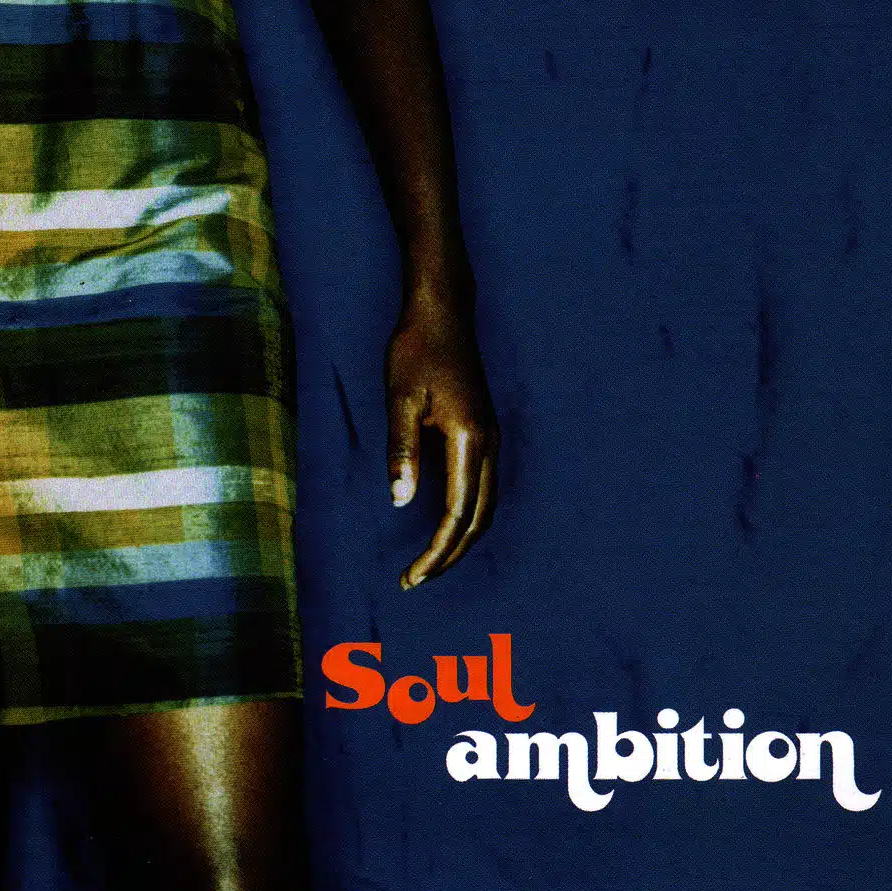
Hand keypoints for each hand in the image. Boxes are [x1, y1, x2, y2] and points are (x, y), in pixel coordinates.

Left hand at [384, 289, 498, 588]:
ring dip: (461, 537)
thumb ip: (402, 451)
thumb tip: (401, 502)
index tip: (411, 577)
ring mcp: (491, 437)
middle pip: (478, 519)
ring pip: (486, 505)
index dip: (435, 552)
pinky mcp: (484, 430)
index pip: (457, 515)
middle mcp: (489, 443)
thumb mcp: (400, 399)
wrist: (443, 311)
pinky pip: (483, 487)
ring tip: (430, 560)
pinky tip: (444, 522)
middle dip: (450, 555)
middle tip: (416, 579)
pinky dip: (467, 515)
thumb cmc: (417, 350)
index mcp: (469, 440)